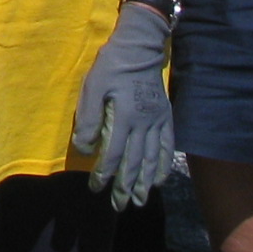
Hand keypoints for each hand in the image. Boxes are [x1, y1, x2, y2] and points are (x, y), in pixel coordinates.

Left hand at [72, 3, 175, 207]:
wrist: (140, 46)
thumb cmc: (111, 65)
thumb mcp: (92, 88)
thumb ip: (88, 120)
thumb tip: (85, 149)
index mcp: (124, 117)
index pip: (114, 155)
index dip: (104, 175)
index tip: (96, 189)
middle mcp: (144, 123)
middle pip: (135, 163)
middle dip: (125, 187)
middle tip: (119, 205)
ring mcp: (158, 121)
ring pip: (152, 159)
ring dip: (146, 183)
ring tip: (140, 200)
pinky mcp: (166, 116)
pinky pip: (167, 146)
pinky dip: (163, 165)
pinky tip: (160, 179)